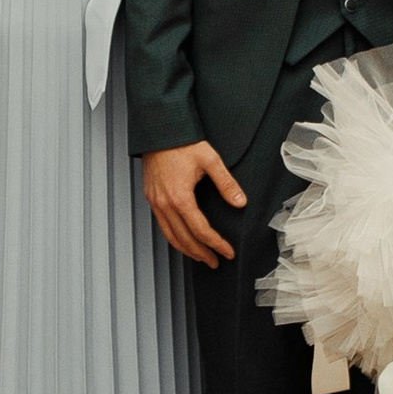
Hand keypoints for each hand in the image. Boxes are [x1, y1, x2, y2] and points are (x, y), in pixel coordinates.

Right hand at [143, 139, 245, 265]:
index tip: (228, 252)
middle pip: (184, 239)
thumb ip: (226, 183)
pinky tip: (182, 240)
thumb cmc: (182, 143)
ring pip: (170, 236)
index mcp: (180, 197)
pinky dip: (174, 238)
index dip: (216, 244)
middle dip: (201, 253)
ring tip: (201, 257)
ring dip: (186, 250)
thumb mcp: (210, 160)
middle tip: (216, 262)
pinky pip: (162, 226)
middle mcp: (165, 204)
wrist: (159, 131)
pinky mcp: (151, 198)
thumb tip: (241, 202)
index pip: (201, 231)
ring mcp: (155, 202)